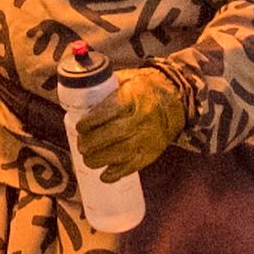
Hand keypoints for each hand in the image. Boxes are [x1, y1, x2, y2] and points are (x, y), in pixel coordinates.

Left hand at [73, 67, 188, 177]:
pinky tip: (104, 174)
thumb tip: (79, 96)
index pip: (109, 111)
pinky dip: (116, 173)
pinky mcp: (151, 153)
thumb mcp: (126, 79)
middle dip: (92, 142)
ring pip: (121, 153)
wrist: (175, 100)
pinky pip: (132, 166)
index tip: (80, 126)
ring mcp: (148, 137)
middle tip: (81, 145)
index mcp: (133, 97)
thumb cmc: (144, 89)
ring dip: (99, 159)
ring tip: (88, 159)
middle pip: (113, 133)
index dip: (90, 121)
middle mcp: (142, 118)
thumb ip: (105, 87)